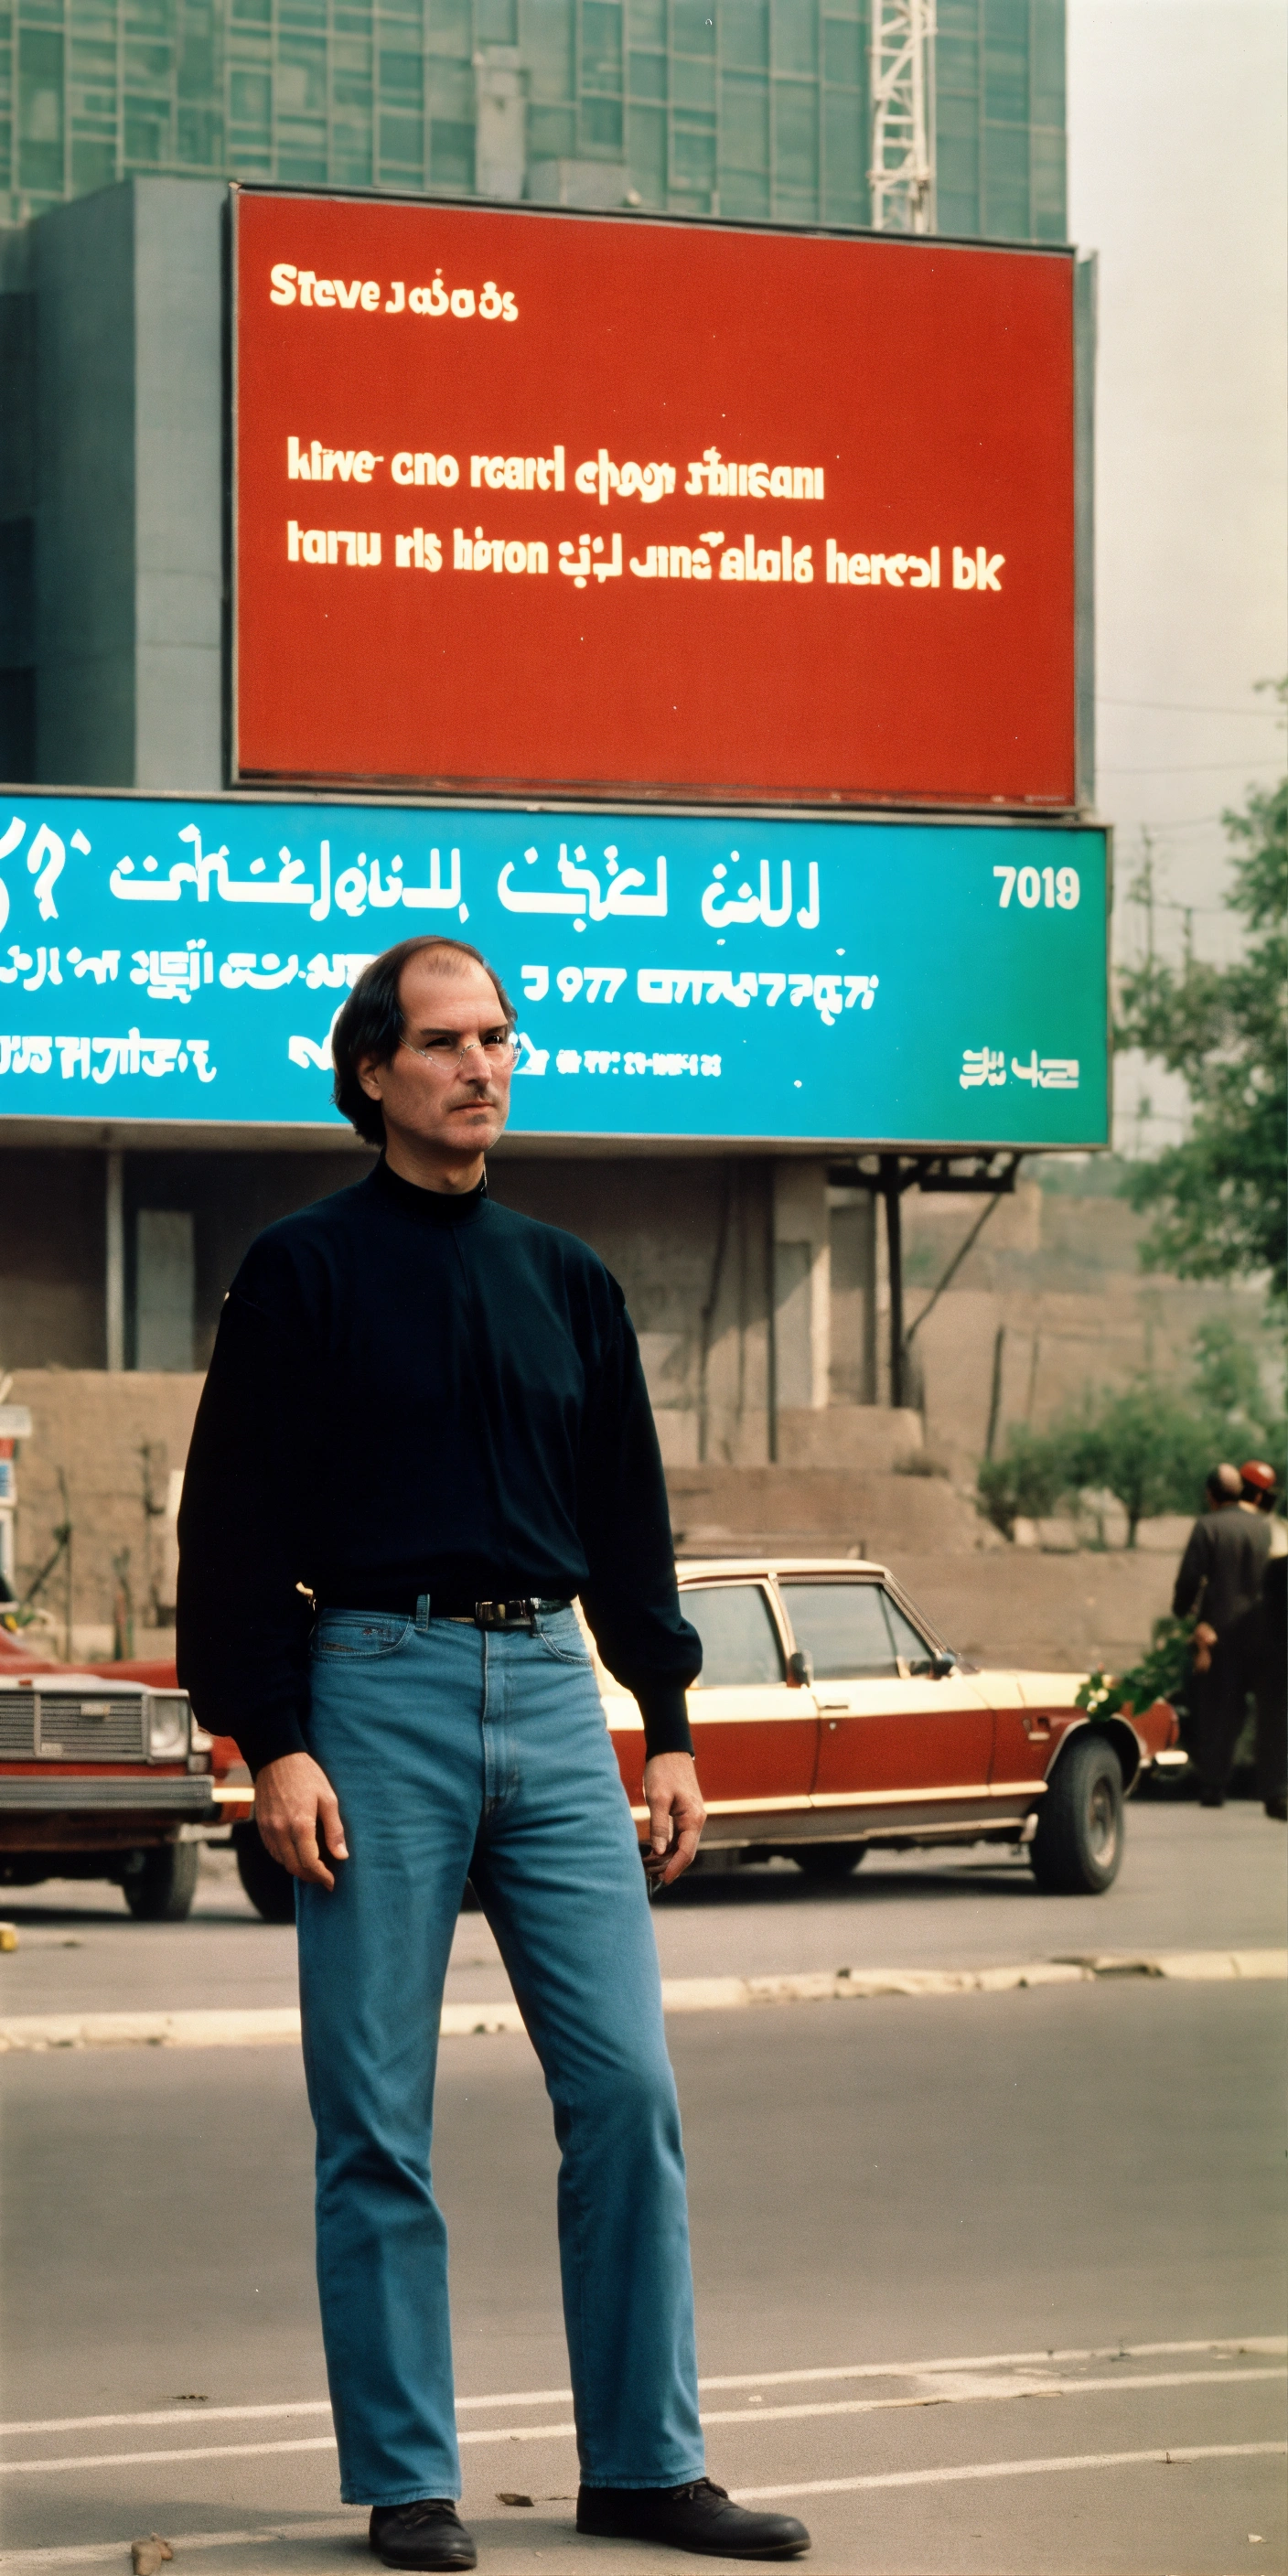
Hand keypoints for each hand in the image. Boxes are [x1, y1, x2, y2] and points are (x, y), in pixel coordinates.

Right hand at [255, 1751, 348, 1889]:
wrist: (276, 1758)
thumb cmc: (307, 1775)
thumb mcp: (328, 1798)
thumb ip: (335, 1830)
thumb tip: (342, 1856)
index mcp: (300, 1825)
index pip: (310, 1863)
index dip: (322, 1877)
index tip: (331, 1882)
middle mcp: (281, 1831)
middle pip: (294, 1867)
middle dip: (311, 1877)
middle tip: (324, 1877)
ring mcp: (268, 1829)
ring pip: (282, 1862)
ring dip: (297, 1868)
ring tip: (313, 1867)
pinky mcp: (261, 1826)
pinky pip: (272, 1851)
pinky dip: (285, 1858)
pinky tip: (296, 1853)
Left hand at [642, 1751, 705, 1887]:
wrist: (669, 1751)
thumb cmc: (663, 1771)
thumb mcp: (658, 1798)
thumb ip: (659, 1826)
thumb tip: (659, 1851)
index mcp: (693, 1818)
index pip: (687, 1851)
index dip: (675, 1868)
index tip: (663, 1881)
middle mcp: (696, 1821)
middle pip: (685, 1852)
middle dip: (669, 1866)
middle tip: (649, 1876)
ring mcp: (691, 1818)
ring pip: (682, 1846)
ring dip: (667, 1859)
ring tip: (647, 1868)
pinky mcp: (684, 1815)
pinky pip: (679, 1838)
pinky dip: (667, 1848)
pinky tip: (653, 1853)